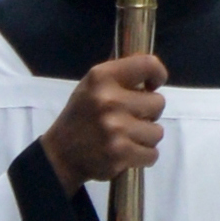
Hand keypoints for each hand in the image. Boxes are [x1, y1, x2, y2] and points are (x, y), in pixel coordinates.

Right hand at [42, 56, 166, 191]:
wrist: (60, 155)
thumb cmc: (82, 116)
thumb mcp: (92, 85)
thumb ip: (121, 75)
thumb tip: (152, 70)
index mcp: (102, 77)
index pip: (148, 64)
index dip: (158, 74)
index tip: (152, 85)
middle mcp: (109, 100)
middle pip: (159, 103)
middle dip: (149, 112)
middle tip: (131, 118)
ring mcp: (116, 128)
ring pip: (157, 131)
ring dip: (146, 136)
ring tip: (127, 137)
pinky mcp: (120, 154)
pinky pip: (152, 154)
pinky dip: (143, 156)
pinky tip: (127, 152)